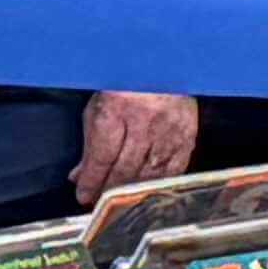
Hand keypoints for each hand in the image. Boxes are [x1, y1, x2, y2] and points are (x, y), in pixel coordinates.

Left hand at [77, 88, 198, 195]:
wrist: (165, 67)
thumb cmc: (127, 85)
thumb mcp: (99, 108)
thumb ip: (90, 145)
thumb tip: (80, 176)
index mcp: (117, 107)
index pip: (102, 156)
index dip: (91, 181)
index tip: (84, 195)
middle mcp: (145, 119)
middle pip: (125, 169)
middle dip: (108, 190)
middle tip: (99, 202)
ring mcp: (169, 129)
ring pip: (149, 173)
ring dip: (132, 192)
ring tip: (119, 200)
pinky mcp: (187, 135)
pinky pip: (173, 170)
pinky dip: (158, 183)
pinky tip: (146, 188)